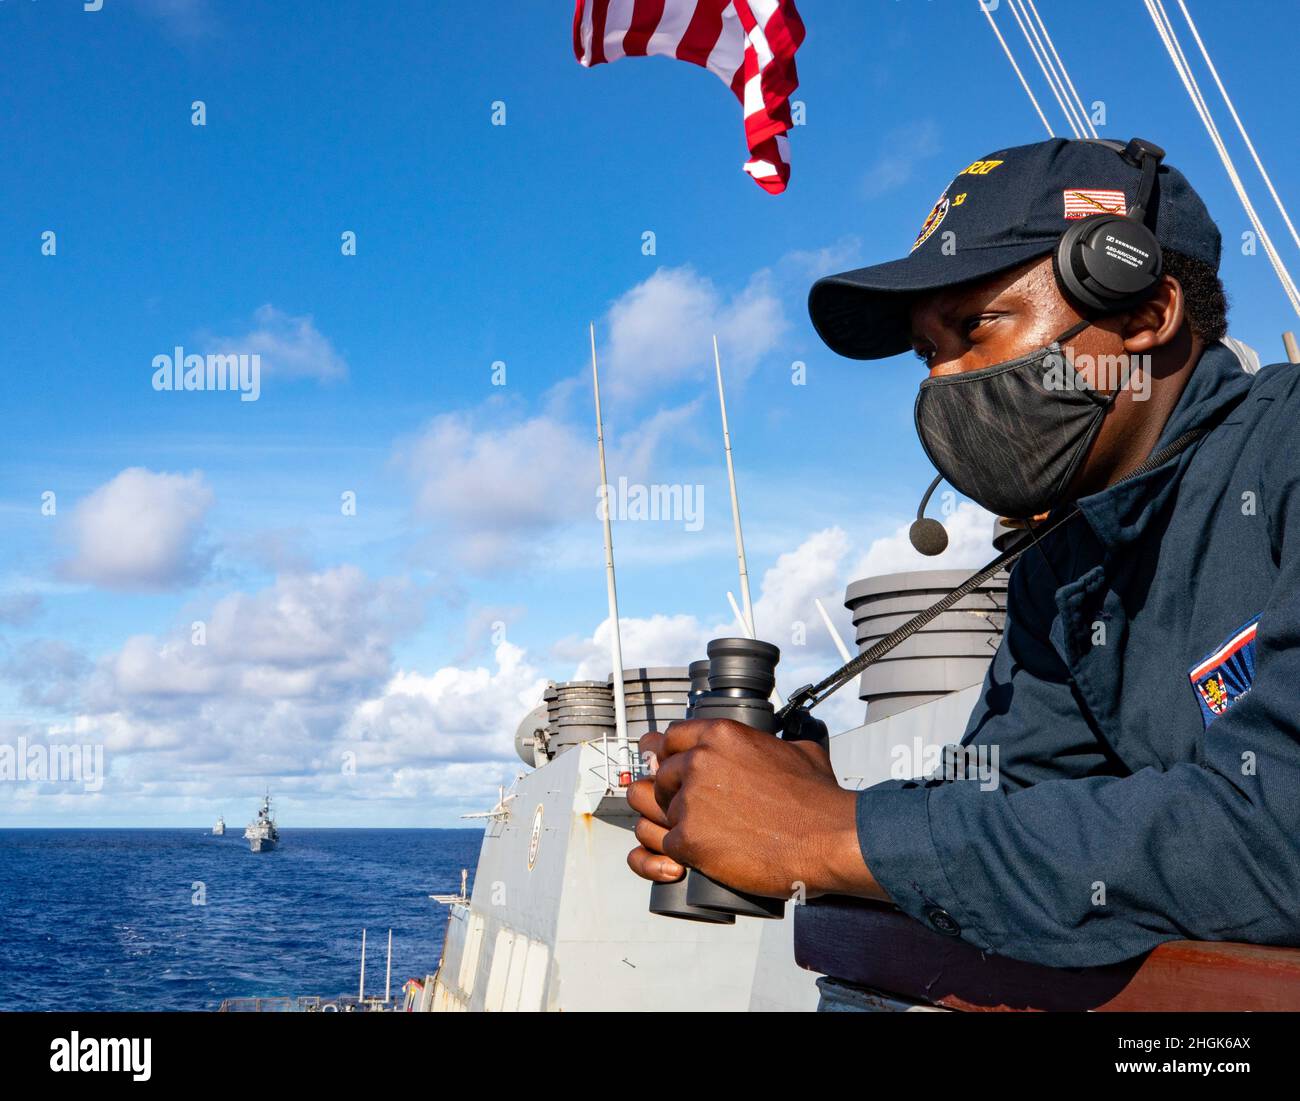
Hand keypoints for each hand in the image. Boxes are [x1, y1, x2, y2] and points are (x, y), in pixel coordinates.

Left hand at [626, 718, 874, 900]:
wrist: (828, 839)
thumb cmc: (818, 801)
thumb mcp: (798, 751)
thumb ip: (771, 744)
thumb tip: (772, 748)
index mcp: (720, 736)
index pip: (669, 737)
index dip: (665, 754)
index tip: (664, 765)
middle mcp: (699, 763)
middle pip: (655, 775)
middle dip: (665, 793)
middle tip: (681, 809)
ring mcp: (690, 802)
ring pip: (649, 811)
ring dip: (660, 822)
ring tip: (678, 834)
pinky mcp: (688, 841)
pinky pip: (658, 848)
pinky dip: (667, 858)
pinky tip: (679, 863)